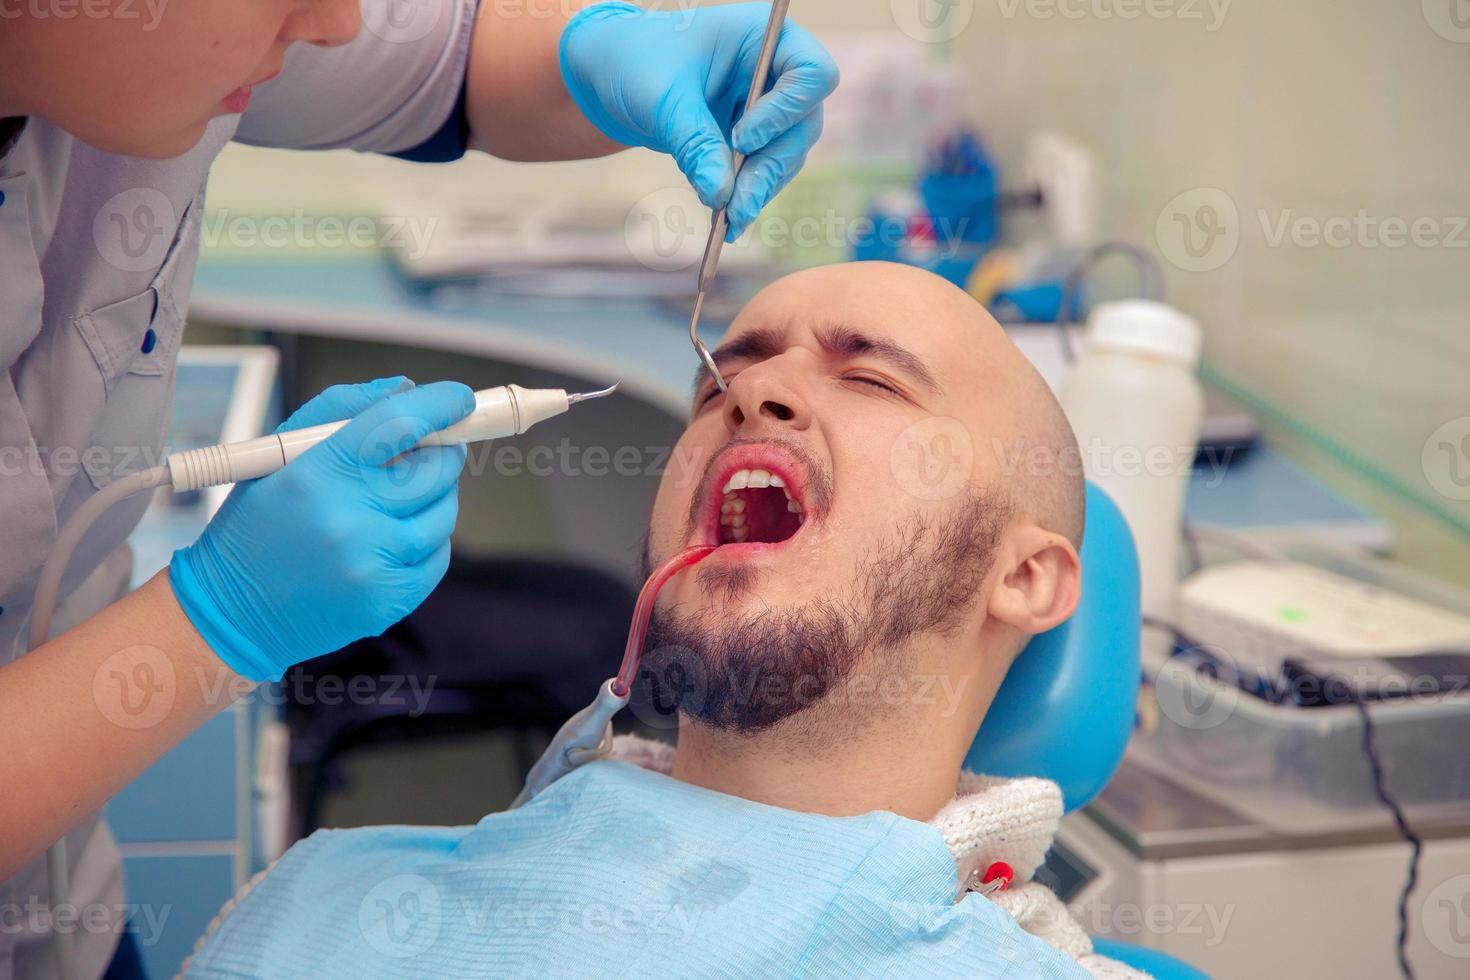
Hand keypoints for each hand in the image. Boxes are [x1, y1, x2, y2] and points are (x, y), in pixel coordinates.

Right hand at [169, 378, 473, 681]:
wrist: (233, 612)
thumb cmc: (259, 523)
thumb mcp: (278, 454)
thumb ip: (341, 409)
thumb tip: (406, 389)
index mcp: (318, 473)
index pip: (398, 424)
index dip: (440, 404)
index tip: (460, 398)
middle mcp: (349, 519)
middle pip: (435, 468)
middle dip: (443, 452)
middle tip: (431, 450)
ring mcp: (372, 564)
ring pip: (444, 512)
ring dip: (436, 498)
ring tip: (399, 501)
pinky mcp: (388, 600)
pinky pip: (439, 556)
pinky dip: (428, 541)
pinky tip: (395, 539)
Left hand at [559, 1, 837, 240]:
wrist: (609, 74)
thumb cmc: (634, 62)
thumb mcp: (663, 100)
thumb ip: (696, 144)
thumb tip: (722, 196)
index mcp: (762, 36)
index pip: (812, 74)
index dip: (784, 112)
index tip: (741, 139)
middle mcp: (775, 69)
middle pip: (803, 124)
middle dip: (769, 168)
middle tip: (737, 207)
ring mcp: (768, 105)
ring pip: (787, 155)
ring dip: (760, 189)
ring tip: (729, 221)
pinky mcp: (753, 137)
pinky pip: (764, 171)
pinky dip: (747, 195)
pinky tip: (726, 220)